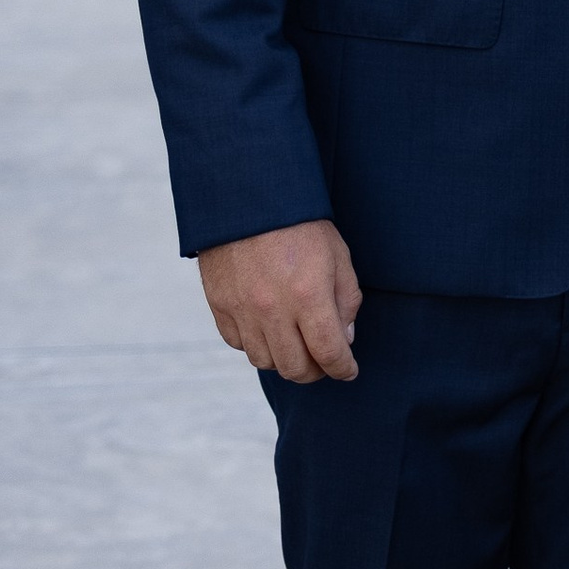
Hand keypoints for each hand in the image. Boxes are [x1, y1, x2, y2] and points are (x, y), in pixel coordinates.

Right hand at [198, 218, 361, 383]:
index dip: (343, 368)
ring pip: (265, 362)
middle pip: (296, 368)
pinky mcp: (220, 305)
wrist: (248, 197)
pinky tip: (268, 329)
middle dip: (316, 371)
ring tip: (295, 344)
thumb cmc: (299, 223)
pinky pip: (239, 344)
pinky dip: (256, 344)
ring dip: (284, 359)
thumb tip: (344, 339)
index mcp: (309, 296)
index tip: (348, 370)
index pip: (330, 353)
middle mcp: (274, 309)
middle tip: (323, 361)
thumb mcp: (337, 255)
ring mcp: (243, 309)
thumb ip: (346, 301)